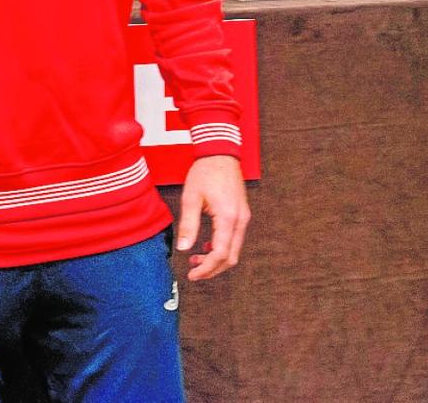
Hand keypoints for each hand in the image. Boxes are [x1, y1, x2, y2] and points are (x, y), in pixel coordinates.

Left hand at [176, 155, 249, 280]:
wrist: (220, 154)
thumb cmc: (205, 172)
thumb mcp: (191, 198)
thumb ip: (188, 225)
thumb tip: (183, 248)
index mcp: (228, 218)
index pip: (220, 254)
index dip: (206, 268)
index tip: (192, 274)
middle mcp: (240, 220)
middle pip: (230, 257)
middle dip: (212, 268)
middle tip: (193, 271)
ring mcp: (243, 217)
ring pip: (234, 249)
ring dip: (216, 258)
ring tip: (196, 259)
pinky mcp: (241, 214)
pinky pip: (234, 238)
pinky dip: (222, 247)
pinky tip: (206, 245)